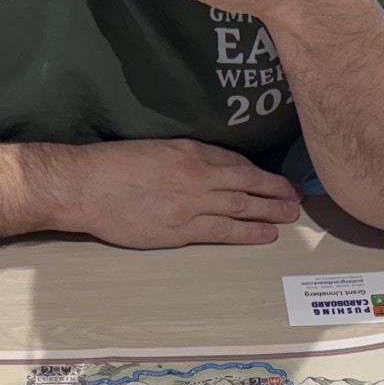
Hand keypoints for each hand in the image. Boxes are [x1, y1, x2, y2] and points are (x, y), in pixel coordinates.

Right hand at [40, 139, 300, 247]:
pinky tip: (266, 235)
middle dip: (275, 190)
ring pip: (241, 207)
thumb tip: (205, 169)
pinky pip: (223, 231)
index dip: (258, 173)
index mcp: (188, 151)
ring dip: (270, 211)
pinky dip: (248, 233)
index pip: (234, 162)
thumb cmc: (111, 166)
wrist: (85, 186)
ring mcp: (190, 203)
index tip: (274, 180)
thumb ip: (182, 157)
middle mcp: (196, 174)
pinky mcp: (180, 229)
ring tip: (291, 216)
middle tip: (298, 197)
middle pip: (247, 182)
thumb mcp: (153, 149)